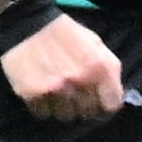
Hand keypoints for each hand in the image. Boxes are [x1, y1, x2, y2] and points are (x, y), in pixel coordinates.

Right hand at [0, 9, 125, 119]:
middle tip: (77, 95)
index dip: (106, 103)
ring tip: (59, 94)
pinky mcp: (32, 94)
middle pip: (88, 112)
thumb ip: (109, 69)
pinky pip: (44, 113)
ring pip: (66, 116)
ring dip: (64, 108)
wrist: (26, 25)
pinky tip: (43, 93)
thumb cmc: (65, 33)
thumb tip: (115, 95)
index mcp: (98, 66)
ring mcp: (54, 89)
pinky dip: (44, 107)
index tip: (100, 100)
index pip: (111, 104)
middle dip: (84, 105)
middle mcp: (78, 80)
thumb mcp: (95, 43)